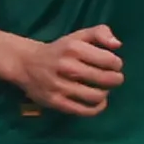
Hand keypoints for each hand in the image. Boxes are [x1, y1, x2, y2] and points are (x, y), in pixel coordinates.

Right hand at [8, 23, 124, 114]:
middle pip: (106, 79)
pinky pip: (84, 110)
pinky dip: (97, 108)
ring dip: (105, 93)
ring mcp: (59, 86)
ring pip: (96, 96)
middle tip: (113, 78)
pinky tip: (98, 101)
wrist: (25, 63)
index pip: (110, 61)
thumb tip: (117, 44)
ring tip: (102, 88)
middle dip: (115, 79)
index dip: (117, 64)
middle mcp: (66, 67)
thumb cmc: (59, 50)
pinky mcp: (55, 102)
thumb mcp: (78, 36)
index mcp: (73, 49)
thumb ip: (101, 32)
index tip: (113, 65)